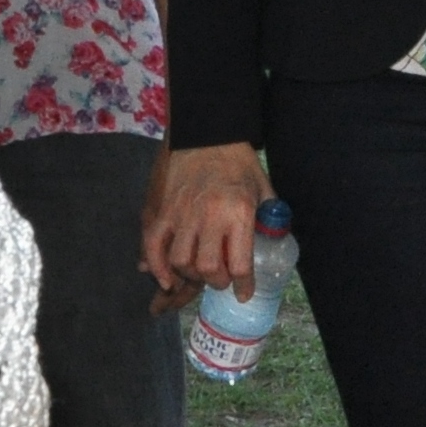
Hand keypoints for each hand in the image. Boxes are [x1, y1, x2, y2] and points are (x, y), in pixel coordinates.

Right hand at [142, 141, 267, 308]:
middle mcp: (209, 216)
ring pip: (181, 262)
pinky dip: (157, 267)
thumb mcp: (263, 189)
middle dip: (217, 281)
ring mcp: (182, 214)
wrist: (207, 133)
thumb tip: (272, 243)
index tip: (244, 293)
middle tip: (222, 278)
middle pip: (208, 268)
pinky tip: (166, 278)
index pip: (240, 264)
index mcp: (238, 212)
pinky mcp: (163, 210)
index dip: (243, 285)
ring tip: (201, 272)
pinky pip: (153, 246)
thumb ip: (267, 218)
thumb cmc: (239, 163)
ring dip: (191, 275)